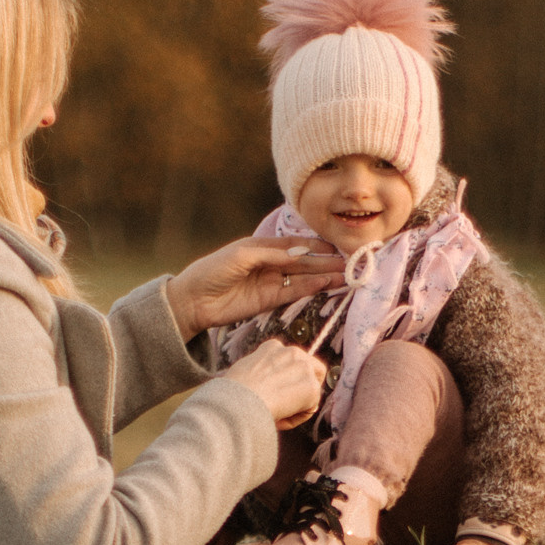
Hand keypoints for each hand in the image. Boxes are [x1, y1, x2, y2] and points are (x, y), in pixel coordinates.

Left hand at [168, 238, 338, 337]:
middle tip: (350, 262)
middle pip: (304, 261)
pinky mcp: (270, 300)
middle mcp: (271, 263)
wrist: (194, 300)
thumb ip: (272, 253)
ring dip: (324, 275)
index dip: (316, 245)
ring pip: (304, 277)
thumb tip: (301, 252)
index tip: (337, 246)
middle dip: (326, 261)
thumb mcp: (242, 254)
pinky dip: (311, 287)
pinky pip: (295, 292)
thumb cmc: (213, 269)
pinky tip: (327, 283)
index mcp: (263, 246)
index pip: (296, 244)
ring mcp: (272, 282)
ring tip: (346, 274)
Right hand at [225, 338, 326, 427]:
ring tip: (276, 413)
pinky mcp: (311, 387)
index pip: (291, 360)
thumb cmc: (233, 393)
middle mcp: (292, 352)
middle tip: (285, 404)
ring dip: (298, 404)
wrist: (237, 401)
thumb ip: (262, 374)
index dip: (286, 379)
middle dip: (302, 387)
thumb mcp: (244, 373)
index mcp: (273, 347)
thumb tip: (269, 388)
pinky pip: (309, 409)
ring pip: (312, 390)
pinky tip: (279, 418)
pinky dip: (296, 418)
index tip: (274, 393)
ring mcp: (304, 368)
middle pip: (311, 370)